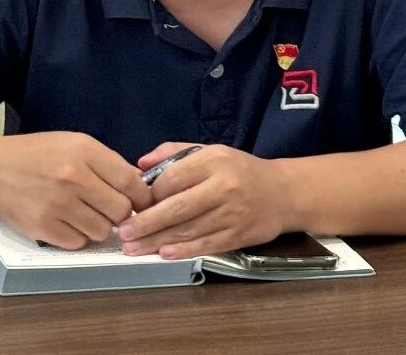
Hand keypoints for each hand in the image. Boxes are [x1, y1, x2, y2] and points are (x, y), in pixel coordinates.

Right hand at [0, 132, 152, 249]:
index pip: (131, 181)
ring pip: (101, 231)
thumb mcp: (71, 143)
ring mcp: (57, 205)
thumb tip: (138, 188)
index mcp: (83, 150)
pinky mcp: (43, 228)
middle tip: (108, 208)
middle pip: (120, 211)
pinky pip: (78, 243)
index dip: (142, 197)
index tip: (141, 202)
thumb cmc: (34, 155)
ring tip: (83, 213)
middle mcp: (72, 177)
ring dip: (97, 226)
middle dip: (119, 213)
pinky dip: (76, 236)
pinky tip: (65, 221)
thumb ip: (105, 163)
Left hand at [118, 142, 288, 258]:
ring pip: (188, 230)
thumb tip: (140, 164)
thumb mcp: (210, 151)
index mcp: (214, 161)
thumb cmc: (240, 170)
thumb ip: (174, 153)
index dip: (149, 193)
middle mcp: (223, 187)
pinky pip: (205, 245)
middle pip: (177, 208)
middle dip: (146, 222)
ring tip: (133, 247)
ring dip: (157, 241)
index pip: (173, 178)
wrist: (283, 193)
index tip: (132, 202)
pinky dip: (183, 251)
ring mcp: (232, 214)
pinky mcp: (238, 236)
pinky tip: (163, 254)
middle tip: (122, 232)